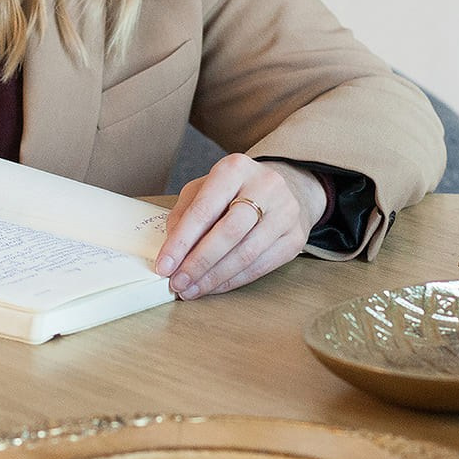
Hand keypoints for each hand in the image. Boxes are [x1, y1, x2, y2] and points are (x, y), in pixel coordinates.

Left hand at [155, 155, 326, 298]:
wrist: (285, 188)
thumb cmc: (235, 190)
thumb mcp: (204, 189)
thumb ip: (184, 214)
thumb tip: (171, 250)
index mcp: (235, 168)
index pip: (204, 209)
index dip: (181, 242)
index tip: (163, 266)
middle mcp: (265, 186)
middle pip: (229, 232)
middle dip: (198, 263)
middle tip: (177, 283)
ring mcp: (285, 212)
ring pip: (246, 253)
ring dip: (214, 277)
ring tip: (191, 290)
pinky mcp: (295, 237)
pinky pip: (261, 266)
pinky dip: (233, 281)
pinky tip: (214, 287)